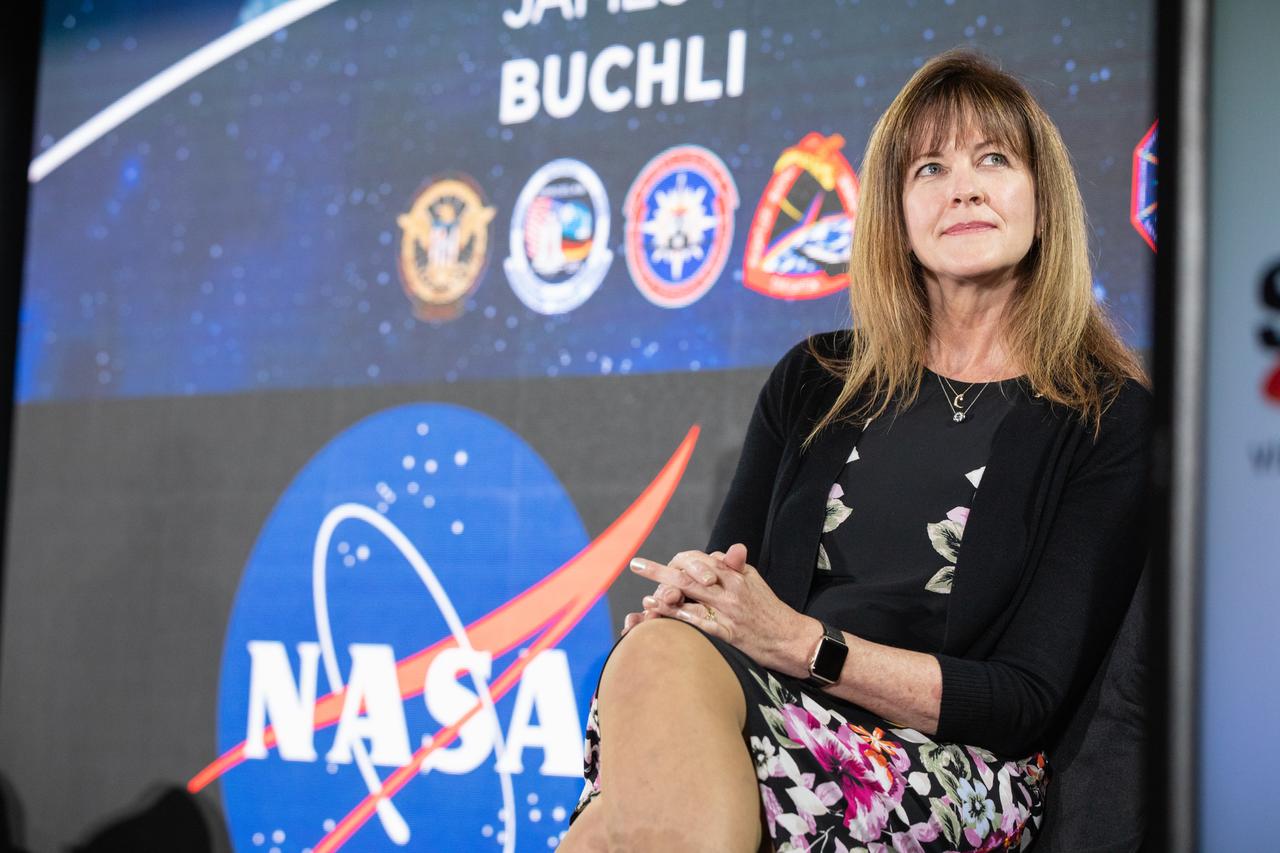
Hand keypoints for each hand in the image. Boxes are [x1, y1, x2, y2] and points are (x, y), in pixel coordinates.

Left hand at [627, 543, 818, 677]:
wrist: (789, 638)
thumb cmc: (768, 608)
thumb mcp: (753, 581)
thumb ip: (732, 567)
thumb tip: (715, 556)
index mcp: (734, 576)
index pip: (700, 561)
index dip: (678, 561)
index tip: (658, 561)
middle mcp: (728, 591)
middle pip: (689, 576)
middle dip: (660, 571)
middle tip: (636, 565)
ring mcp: (727, 613)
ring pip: (691, 598)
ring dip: (664, 595)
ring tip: (646, 597)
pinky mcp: (727, 634)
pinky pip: (698, 624)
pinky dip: (677, 618)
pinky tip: (661, 616)